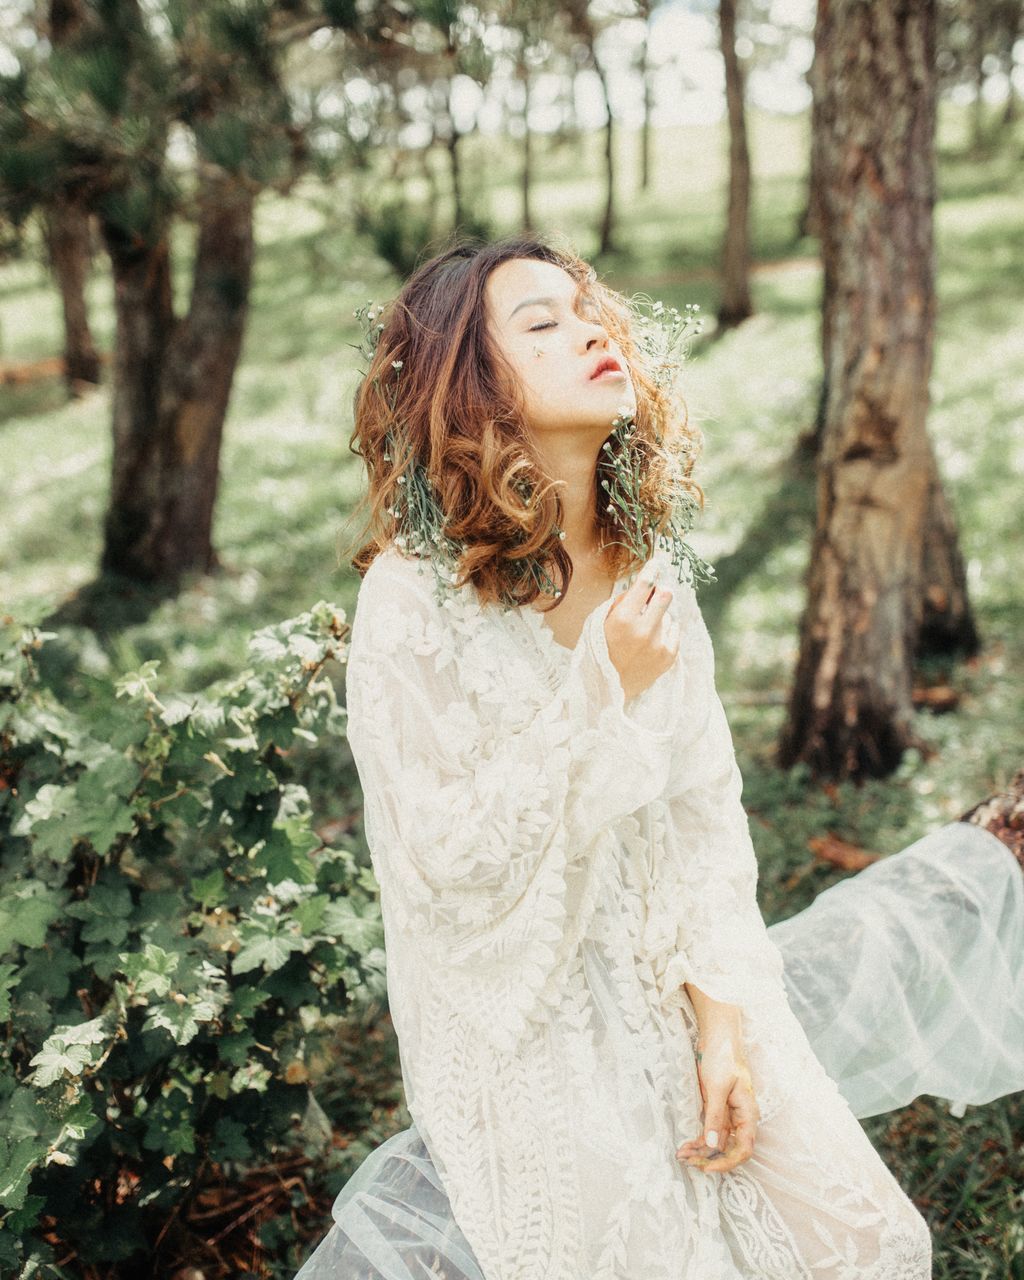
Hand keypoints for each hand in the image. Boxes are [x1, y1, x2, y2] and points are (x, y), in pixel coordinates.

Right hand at [605, 560, 679, 702]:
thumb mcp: (601, 623)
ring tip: (642, 634)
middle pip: (665, 596)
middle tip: (654, 596)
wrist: (609, 689)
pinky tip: (650, 643)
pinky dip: (664, 633)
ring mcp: (659, 645)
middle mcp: (644, 631)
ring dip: (658, 618)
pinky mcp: (669, 657)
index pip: (644, 586)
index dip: (652, 571)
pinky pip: (673, 632)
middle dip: (660, 592)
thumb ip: (622, 603)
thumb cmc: (601, 650)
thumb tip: (644, 586)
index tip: (657, 562)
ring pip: (668, 616)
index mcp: (623, 620)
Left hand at [675, 1029, 759, 1174]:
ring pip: (716, 1142)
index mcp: (748, 1113)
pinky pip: (709, 1131)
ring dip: (700, 1150)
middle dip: (709, 1158)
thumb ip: (715, 1116)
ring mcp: (728, 1115)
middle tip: (687, 1160)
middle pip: (729, 1149)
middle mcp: (740, 1118)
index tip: (707, 1167)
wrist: (717, 1037)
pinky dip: (698, 1139)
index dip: (728, 1162)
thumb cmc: (723, 1057)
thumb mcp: (717, 1087)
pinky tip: (685, 1144)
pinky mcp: (716, 1109)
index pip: (744, 1148)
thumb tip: (712, 1144)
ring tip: (681, 1154)